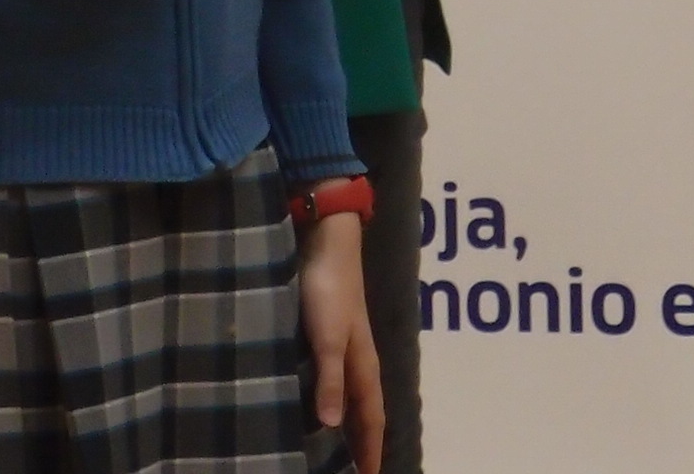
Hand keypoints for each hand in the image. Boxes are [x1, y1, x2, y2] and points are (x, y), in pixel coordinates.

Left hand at [301, 208, 384, 473]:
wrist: (327, 241)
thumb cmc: (328, 290)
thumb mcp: (328, 339)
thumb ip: (331, 380)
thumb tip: (333, 426)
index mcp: (363, 364)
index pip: (372, 417)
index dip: (372, 448)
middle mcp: (359, 358)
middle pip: (366, 409)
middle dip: (366, 440)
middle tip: (359, 467)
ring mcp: (346, 344)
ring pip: (354, 394)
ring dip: (352, 420)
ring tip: (342, 445)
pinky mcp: (329, 331)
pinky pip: (338, 378)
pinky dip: (337, 398)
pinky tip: (321, 402)